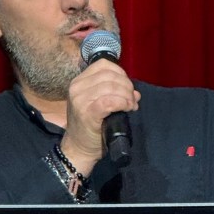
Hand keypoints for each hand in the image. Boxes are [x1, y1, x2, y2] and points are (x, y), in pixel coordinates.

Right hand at [60, 59, 140, 174]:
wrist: (78, 148)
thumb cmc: (89, 127)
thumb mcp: (97, 104)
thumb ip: (114, 94)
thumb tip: (135, 93)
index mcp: (78, 82)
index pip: (103, 65)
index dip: (120, 73)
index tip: (127, 87)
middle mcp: (77, 87)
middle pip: (109, 75)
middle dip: (126, 86)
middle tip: (132, 99)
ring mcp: (81, 100)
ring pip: (111, 87)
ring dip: (126, 95)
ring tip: (131, 106)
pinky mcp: (88, 112)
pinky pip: (110, 101)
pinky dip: (123, 102)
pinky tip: (128, 108)